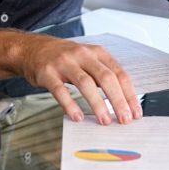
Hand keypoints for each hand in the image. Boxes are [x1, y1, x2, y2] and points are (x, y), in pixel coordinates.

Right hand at [18, 36, 141, 124]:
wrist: (33, 49)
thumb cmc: (64, 58)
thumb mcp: (88, 59)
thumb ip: (103, 75)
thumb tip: (122, 102)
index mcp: (97, 52)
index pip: (119, 73)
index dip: (129, 94)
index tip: (135, 112)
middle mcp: (82, 55)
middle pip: (106, 78)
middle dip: (118, 101)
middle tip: (124, 119)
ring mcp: (64, 63)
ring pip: (86, 83)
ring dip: (98, 104)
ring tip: (104, 120)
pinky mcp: (48, 73)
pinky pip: (61, 90)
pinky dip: (70, 104)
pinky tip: (77, 116)